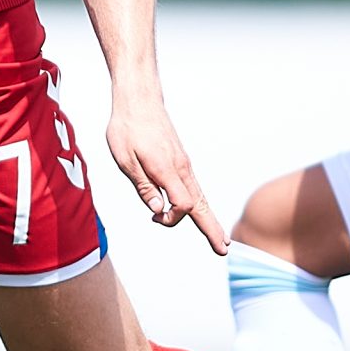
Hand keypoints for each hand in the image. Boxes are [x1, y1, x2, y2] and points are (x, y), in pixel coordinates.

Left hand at [106, 87, 227, 253]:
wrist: (139, 100)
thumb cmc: (127, 128)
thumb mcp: (125, 160)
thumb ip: (143, 186)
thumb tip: (159, 211)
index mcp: (167, 170)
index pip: (183, 205)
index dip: (172, 219)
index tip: (155, 219)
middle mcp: (181, 168)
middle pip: (202, 205)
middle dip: (213, 229)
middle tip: (224, 249)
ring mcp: (183, 164)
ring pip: (201, 196)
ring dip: (210, 218)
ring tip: (221, 237)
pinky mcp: (180, 160)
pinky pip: (194, 187)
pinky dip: (201, 204)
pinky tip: (203, 212)